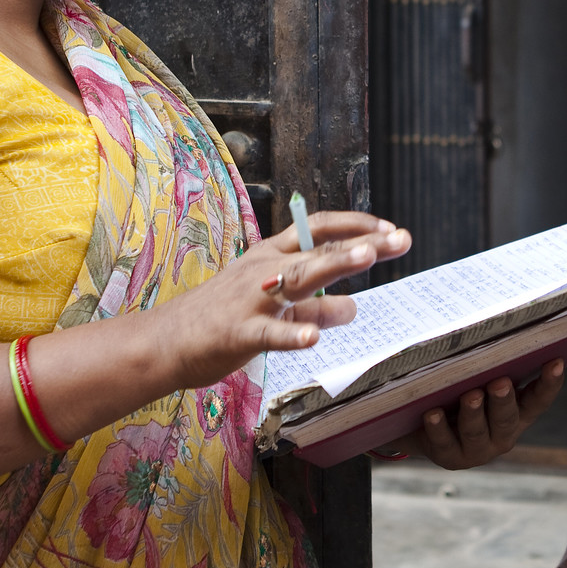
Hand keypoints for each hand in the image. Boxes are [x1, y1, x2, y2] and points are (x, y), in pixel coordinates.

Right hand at [152, 213, 409, 389]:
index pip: (318, 229)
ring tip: (367, 257)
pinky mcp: (238, 332)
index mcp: (271, 256)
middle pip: (319, 250)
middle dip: (362, 243)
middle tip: (400, 240)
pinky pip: (269, 333)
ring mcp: (251, 300)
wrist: (166, 341)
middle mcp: (264, 270)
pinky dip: (291, 334)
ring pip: (298, 280)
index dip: (355, 226)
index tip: (389, 230)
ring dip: (333, 267)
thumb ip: (314, 307)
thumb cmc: (223, 319)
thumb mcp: (273, 305)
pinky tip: (313, 339)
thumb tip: (354, 307)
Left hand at [378, 360, 565, 469]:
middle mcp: (502, 435)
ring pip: (476, 432)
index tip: (556, 361)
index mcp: (518, 414)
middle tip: (500, 383)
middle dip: (503, 400)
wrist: (429, 430)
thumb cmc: (463, 395)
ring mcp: (476, 449)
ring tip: (471, 395)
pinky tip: (432, 413)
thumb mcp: (482, 382)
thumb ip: (494, 366)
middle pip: (507, 418)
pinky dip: (437, 427)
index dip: (549, 383)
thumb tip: (499, 325)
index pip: (538, 400)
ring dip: (473, 413)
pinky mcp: (448, 456)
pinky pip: (442, 442)